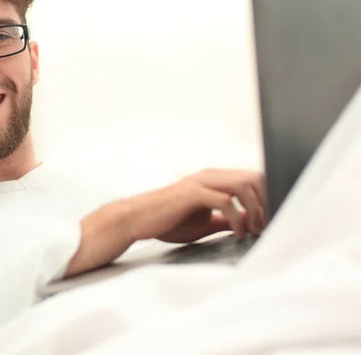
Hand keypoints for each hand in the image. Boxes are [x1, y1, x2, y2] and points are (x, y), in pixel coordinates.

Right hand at [125, 168, 265, 242]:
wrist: (137, 220)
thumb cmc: (168, 221)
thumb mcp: (205, 222)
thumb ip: (227, 219)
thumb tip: (251, 223)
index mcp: (214, 179)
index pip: (252, 179)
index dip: (267, 198)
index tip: (270, 220)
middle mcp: (210, 175)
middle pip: (254, 177)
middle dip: (266, 203)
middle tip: (265, 227)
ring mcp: (200, 182)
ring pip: (243, 185)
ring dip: (255, 210)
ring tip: (253, 230)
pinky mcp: (192, 193)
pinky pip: (225, 200)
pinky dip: (237, 218)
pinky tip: (237, 233)